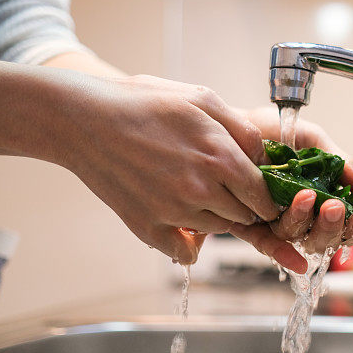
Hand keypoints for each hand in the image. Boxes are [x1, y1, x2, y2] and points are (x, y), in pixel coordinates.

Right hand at [62, 75, 306, 269]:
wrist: (84, 119)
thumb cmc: (144, 104)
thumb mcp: (202, 99)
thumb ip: (242, 130)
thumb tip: (268, 159)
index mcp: (220, 157)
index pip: (265, 195)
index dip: (267, 194)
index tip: (259, 189)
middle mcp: (201, 189)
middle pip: (246, 215)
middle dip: (243, 203)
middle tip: (225, 186)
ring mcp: (173, 212)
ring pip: (218, 229)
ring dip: (216, 216)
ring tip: (194, 190)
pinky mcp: (147, 228)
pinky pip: (185, 253)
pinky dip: (189, 243)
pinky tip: (182, 221)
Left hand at [228, 107, 352, 263]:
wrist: (233, 123)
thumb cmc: (272, 133)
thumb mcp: (311, 140)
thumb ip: (339, 162)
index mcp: (321, 198)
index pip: (346, 223)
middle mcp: (301, 215)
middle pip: (324, 237)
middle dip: (332, 225)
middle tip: (334, 207)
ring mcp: (276, 222)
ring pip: (297, 238)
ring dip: (306, 223)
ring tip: (307, 198)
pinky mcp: (250, 226)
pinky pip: (267, 245)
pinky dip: (282, 254)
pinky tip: (297, 262)